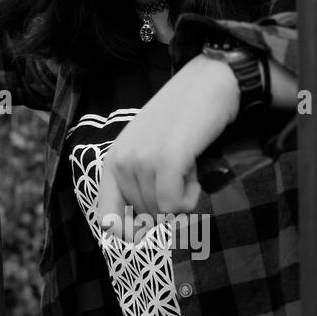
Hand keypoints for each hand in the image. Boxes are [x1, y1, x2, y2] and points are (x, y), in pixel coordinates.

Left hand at [96, 53, 239, 234]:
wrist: (209, 81)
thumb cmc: (183, 119)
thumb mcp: (150, 150)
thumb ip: (141, 183)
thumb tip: (144, 231)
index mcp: (113, 161)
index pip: (107, 219)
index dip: (128, 234)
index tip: (149, 232)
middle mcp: (121, 161)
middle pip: (146, 217)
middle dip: (169, 204)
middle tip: (180, 171)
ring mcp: (142, 160)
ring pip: (163, 212)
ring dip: (183, 196)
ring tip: (187, 162)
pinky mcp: (166, 160)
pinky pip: (174, 205)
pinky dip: (190, 197)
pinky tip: (195, 169)